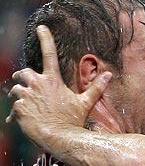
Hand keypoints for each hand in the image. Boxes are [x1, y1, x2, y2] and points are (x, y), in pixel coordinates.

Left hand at [6, 25, 111, 145]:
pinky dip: (16, 113)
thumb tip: (109, 75)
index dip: (46, 38)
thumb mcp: (85, 103)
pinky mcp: (18, 108)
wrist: (59, 137)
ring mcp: (26, 96)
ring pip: (16, 90)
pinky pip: (13, 106)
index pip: (49, 54)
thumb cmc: (72, 120)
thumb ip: (96, 88)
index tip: (41, 27)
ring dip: (20, 95)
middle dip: (22, 77)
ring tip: (28, 105)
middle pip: (23, 72)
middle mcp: (37, 84)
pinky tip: (22, 121)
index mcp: (53, 80)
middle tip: (24, 82)